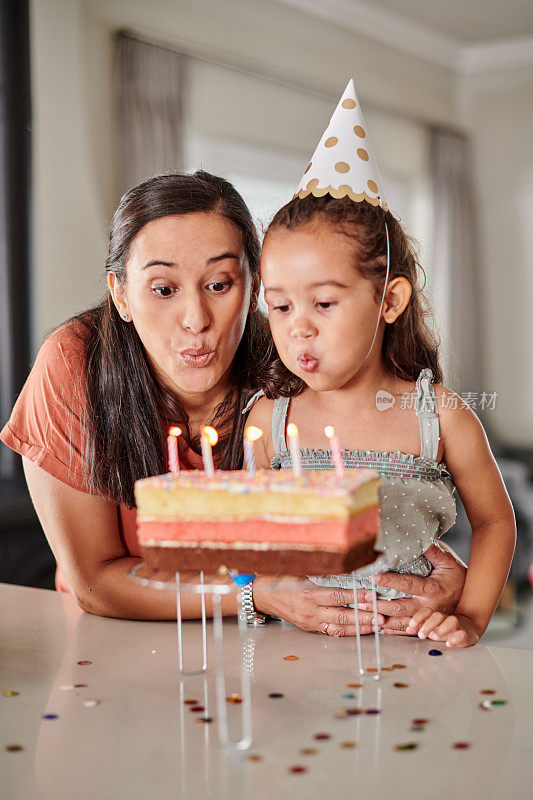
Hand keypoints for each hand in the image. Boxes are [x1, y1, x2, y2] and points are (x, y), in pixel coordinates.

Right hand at [252, 577, 382, 636]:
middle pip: (342, 615)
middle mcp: (310, 611)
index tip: (372, 595)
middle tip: (381, 616)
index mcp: (308, 594)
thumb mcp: (297, 569)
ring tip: (376, 626)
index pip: (337, 596)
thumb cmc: (278, 577)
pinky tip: (359, 631)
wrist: (260, 594)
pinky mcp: (309, 627)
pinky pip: (331, 631)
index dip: (356, 596)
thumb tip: (343, 563)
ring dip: (359, 627)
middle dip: (363, 617)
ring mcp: (310, 621)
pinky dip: (347, 631)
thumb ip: (320, 569)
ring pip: (339, 627)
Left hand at [355, 543, 466, 635]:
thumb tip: (421, 538)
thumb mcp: (449, 562)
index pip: (406, 584)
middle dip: (378, 605)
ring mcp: (425, 619)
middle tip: (361, 600)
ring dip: (381, 619)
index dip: (388, 580)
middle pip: (399, 607)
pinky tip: (376, 626)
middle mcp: (427, 606)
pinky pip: (405, 630)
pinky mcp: (424, 626)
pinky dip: (390, 630)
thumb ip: (434, 552)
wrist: (471, 602)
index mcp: (432, 590)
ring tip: (362, 614)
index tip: (372, 576)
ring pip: (400, 622)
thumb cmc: (457, 578)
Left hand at [406, 609, 479, 647]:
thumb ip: (420, 628)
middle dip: (428, 624)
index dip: (419, 617)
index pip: (427, 612)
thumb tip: (408, 628)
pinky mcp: (465, 634)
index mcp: (436, 616)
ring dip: (442, 628)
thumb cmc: (446, 628)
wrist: (468, 628)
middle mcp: (446, 618)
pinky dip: (455, 638)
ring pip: (451, 621)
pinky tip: (449, 643)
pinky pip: (462, 634)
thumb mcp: (432, 628)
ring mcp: (457, 625)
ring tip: (435, 636)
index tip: (412, 625)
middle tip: (421, 635)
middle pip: (437, 615)